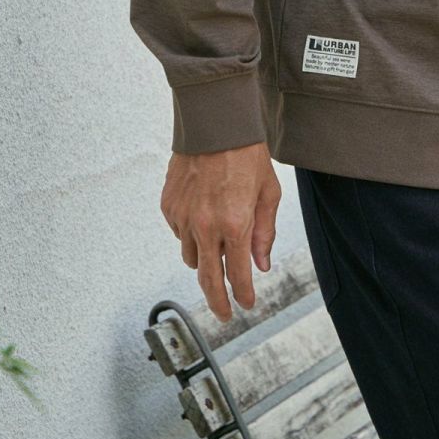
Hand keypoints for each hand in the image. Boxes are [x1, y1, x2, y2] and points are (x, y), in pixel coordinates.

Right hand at [160, 141, 280, 323]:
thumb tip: (261, 265)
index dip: (243, 295)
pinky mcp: (169, 207)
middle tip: (224, 313)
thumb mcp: (269, 192)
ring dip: (206, 263)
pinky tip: (204, 218)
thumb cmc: (246, 154)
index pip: (239, 274)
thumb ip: (265, 232)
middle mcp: (206, 226)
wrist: (214, 125)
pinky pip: (180, 234)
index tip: (246, 305)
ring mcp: (183, 218)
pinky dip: (192, 235)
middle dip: (218, 301)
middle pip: (209, 279)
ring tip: (219, 254)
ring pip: (192, 258)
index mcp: (235, 224)